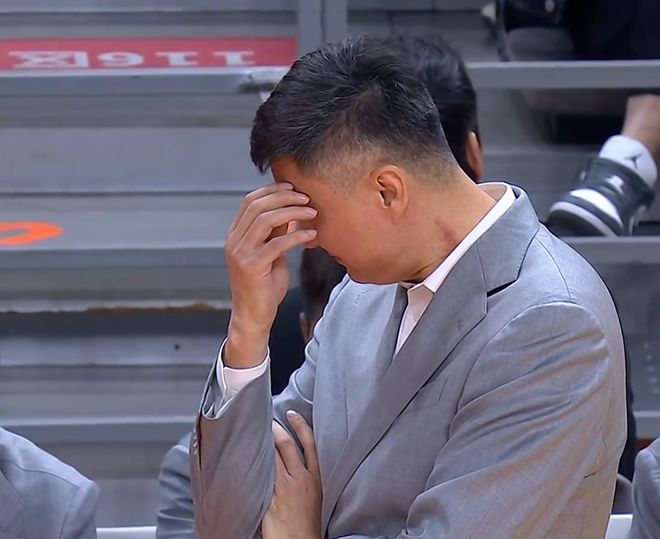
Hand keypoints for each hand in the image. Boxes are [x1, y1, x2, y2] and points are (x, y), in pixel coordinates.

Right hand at [224, 183, 316, 367]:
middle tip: (307, 198)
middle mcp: (234, 241)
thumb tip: (291, 211)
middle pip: (258, 206)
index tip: (294, 188)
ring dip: (292, 212)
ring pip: (265, 220)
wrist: (253, 317)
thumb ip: (276, 233)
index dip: (272, 190)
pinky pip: (277, 244)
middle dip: (285, 197)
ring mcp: (241, 254)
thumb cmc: (264, 287)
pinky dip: (297, 236)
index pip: (250, 201)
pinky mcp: (252, 267)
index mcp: (236, 235)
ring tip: (312, 212)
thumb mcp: (271, 254)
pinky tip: (312, 235)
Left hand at [262, 411, 321, 538]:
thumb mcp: (314, 497)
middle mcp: (302, 479)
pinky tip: (246, 453)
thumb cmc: (307, 526)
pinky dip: (254, 460)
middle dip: (276, 429)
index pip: (310, 444)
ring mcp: (286, 487)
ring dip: (263, 442)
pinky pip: (262, 471)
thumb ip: (305, 478)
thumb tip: (293, 464)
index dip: (301, 426)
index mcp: (316, 479)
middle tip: (266, 419)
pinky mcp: (272, 496)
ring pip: (273, 455)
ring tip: (254, 432)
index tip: (292, 414)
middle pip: (288, 445)